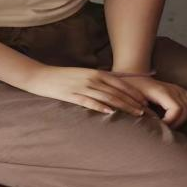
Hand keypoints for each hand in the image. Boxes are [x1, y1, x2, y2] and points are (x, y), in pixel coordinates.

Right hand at [22, 65, 148, 115]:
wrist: (41, 76)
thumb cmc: (63, 77)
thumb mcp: (83, 76)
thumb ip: (97, 81)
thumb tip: (112, 90)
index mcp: (96, 73)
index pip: (120, 84)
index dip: (133, 93)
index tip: (144, 101)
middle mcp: (92, 78)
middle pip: (117, 91)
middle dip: (133, 102)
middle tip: (145, 111)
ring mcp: (82, 86)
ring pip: (107, 97)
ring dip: (123, 106)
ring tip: (135, 114)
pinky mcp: (72, 95)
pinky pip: (89, 102)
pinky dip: (101, 107)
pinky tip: (111, 113)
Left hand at [122, 76, 186, 128]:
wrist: (133, 75)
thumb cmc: (131, 88)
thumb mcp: (132, 100)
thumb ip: (142, 112)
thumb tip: (150, 125)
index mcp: (161, 91)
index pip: (177, 109)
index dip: (171, 121)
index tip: (161, 126)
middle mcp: (172, 89)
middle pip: (186, 109)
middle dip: (177, 122)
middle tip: (165, 128)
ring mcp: (176, 88)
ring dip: (183, 118)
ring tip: (170, 123)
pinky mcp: (178, 89)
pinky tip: (178, 115)